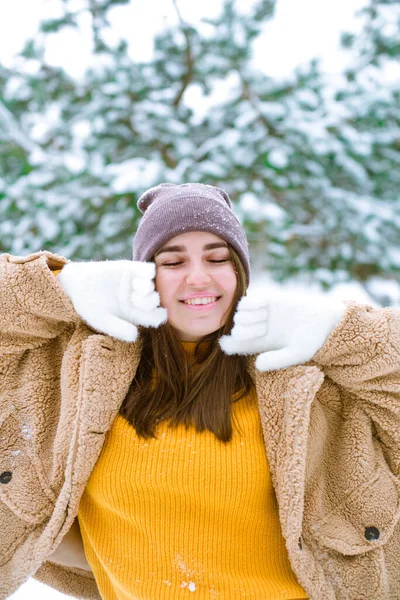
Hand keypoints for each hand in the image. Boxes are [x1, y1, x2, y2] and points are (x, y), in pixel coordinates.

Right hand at [57, 260, 166, 341]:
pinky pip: (148, 269)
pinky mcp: (132, 268)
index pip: (155, 317)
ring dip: (146, 287)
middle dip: (149, 301)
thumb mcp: (100, 320)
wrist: (77, 283)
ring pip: (153, 285)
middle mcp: (137, 299)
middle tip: (134, 299)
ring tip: (133, 287)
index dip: (159, 316)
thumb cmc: (88, 305)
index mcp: (134, 314)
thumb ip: (117, 328)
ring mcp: (135, 283)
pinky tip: (136, 275)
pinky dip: (147, 272)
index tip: (156, 314)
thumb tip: (135, 336)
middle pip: (155, 301)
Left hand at [219, 288, 345, 370]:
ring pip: (242, 314)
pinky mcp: (271, 300)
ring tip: (261, 318)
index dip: (229, 344)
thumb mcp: (296, 353)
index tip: (224, 342)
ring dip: (245, 316)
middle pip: (239, 329)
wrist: (327, 320)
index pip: (240, 345)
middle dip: (242, 329)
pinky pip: (251, 300)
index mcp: (264, 344)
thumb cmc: (313, 341)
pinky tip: (258, 306)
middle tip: (259, 329)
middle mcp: (262, 329)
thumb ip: (277, 360)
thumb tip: (258, 365)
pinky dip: (249, 303)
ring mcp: (265, 314)